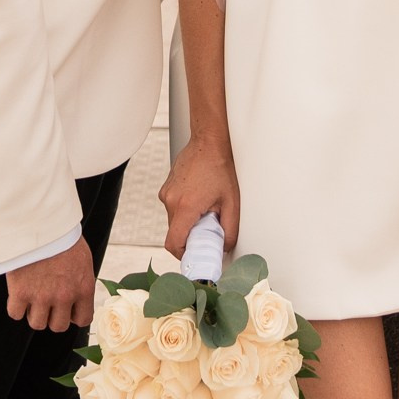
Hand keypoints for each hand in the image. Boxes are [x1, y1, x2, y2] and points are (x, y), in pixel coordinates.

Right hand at [4, 237, 97, 331]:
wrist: (39, 222)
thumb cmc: (62, 237)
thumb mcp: (82, 260)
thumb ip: (81, 283)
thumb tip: (76, 300)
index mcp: (83, 288)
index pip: (83, 320)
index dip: (73, 316)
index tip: (66, 309)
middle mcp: (64, 296)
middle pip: (58, 326)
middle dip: (52, 316)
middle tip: (46, 302)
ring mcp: (41, 296)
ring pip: (37, 324)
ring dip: (34, 313)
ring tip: (32, 297)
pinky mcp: (20, 292)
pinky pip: (15, 314)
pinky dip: (16, 307)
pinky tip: (18, 294)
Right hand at [160, 130, 239, 259]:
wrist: (208, 142)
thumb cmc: (220, 167)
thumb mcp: (231, 202)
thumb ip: (229, 229)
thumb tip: (225, 246)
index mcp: (185, 207)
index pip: (174, 243)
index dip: (183, 255)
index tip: (194, 256)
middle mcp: (171, 201)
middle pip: (174, 233)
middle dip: (190, 238)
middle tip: (208, 233)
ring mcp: (166, 193)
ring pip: (174, 220)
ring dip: (188, 223)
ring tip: (206, 211)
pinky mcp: (167, 188)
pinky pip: (173, 208)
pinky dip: (185, 211)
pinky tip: (200, 200)